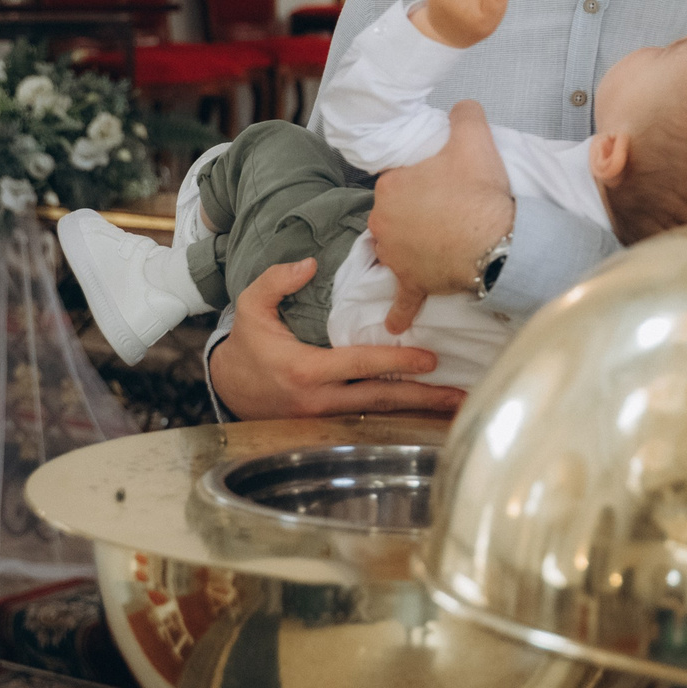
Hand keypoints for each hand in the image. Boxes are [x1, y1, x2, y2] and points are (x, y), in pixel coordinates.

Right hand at [207, 257, 465, 418]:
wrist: (228, 389)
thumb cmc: (247, 345)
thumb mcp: (251, 307)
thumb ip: (277, 281)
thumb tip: (309, 263)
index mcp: (305, 370)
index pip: (360, 365)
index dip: (396, 361)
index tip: (430, 359)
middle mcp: (319, 400)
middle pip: (380, 399)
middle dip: (421, 397)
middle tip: (458, 395)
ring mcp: (324, 417)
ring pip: (379, 413)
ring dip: (416, 411)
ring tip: (453, 408)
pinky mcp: (327, 424)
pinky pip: (368, 418)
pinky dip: (398, 414)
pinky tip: (424, 410)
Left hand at [367, 100, 514, 332]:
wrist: (495, 244)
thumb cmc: (480, 193)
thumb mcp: (474, 139)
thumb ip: (464, 114)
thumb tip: (462, 106)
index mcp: (390, 186)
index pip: (398, 178)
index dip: (421, 179)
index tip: (442, 182)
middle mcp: (383, 222)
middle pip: (396, 212)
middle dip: (414, 211)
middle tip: (446, 209)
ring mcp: (395, 255)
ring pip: (398, 247)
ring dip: (412, 247)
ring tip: (440, 242)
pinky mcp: (413, 283)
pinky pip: (403, 299)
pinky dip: (400, 311)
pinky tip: (395, 324)